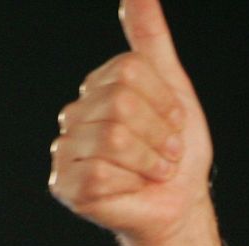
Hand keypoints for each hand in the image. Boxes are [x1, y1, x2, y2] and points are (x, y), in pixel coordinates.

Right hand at [50, 0, 220, 245]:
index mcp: (97, 89)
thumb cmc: (177, 152)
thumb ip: (150, 39)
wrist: (181, 204)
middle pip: (122, 104)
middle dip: (160, 134)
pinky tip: (134, 188)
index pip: (132, 72)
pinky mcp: (67, 186)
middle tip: (167, 153)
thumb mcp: (172, 88)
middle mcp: (74, 115)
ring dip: (151, 160)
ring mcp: (66, 150)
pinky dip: (133, 183)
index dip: (165, 103)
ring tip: (155, 171)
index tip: (174, 125)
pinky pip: (102, 172)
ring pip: (114, 138)